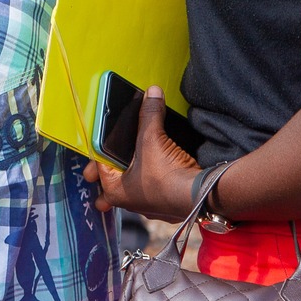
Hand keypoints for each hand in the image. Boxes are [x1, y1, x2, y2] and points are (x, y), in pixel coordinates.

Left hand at [82, 85, 199, 221]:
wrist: (201, 196)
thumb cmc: (167, 177)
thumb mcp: (152, 139)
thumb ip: (149, 115)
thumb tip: (152, 94)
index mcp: (115, 191)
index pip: (99, 166)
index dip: (98, 151)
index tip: (100, 141)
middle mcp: (129, 202)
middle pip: (114, 181)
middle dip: (112, 169)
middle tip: (113, 156)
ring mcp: (149, 206)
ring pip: (134, 187)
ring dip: (134, 174)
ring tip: (137, 158)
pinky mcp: (167, 204)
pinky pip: (153, 189)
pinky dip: (153, 179)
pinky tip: (159, 169)